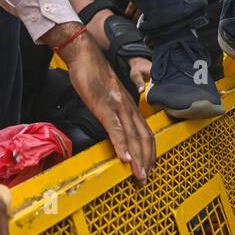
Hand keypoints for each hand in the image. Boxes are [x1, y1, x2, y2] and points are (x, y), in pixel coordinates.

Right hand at [50, 26, 155, 182]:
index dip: (149, 152)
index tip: (149, 167)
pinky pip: (115, 129)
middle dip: (147, 160)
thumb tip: (116, 128)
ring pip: (133, 136)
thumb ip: (115, 111)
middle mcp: (128, 107)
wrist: (85, 55)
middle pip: (144, 137)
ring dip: (137, 157)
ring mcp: (117, 107)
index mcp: (130, 106)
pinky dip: (121, 145)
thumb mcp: (109, 96)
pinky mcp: (104, 107)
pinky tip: (123, 157)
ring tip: (139, 175)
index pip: (146, 132)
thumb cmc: (95, 75)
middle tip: (145, 179)